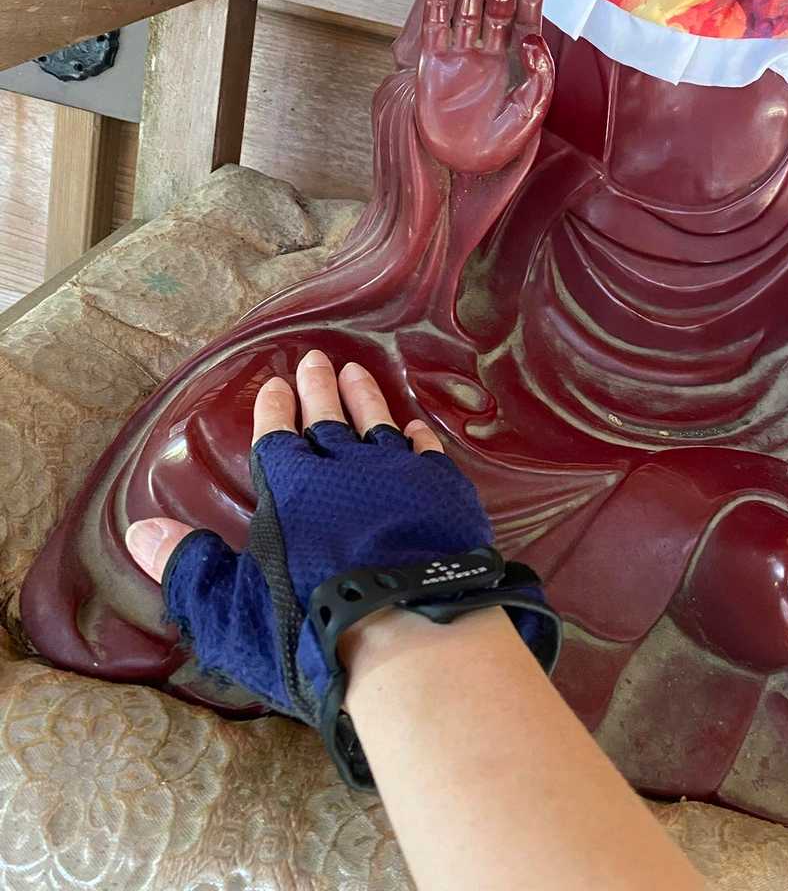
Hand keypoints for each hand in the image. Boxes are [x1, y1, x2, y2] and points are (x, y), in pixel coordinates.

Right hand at [125, 349, 555, 784]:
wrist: (411, 633)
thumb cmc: (309, 630)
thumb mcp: (230, 611)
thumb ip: (188, 567)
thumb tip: (139, 532)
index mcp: (290, 490)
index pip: (277, 437)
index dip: (274, 410)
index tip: (274, 385)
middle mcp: (344, 470)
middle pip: (327, 417)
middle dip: (317, 387)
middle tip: (314, 357)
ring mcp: (399, 478)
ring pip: (377, 424)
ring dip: (365, 397)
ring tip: (356, 372)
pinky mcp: (445, 495)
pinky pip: (427, 453)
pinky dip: (418, 437)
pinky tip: (414, 426)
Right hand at [416, 0, 554, 173]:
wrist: (455, 166)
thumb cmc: (496, 147)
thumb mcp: (529, 114)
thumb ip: (539, 79)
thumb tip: (534, 40)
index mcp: (515, 64)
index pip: (525, 19)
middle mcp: (488, 53)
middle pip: (497, 7)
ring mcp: (459, 55)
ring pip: (467, 10)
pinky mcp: (433, 63)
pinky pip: (435, 28)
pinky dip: (437, 5)